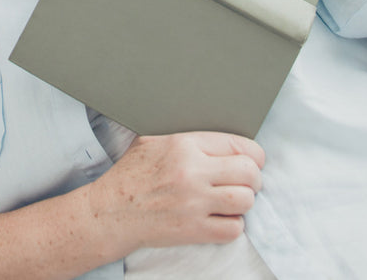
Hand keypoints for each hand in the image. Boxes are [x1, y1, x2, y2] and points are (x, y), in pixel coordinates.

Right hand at [88, 132, 263, 251]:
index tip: (253, 160)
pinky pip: (233, 229)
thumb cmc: (132, 174)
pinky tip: (222, 218)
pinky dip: (233, 225)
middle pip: (249, 172)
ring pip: (246, 200)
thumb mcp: (153, 140)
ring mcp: (194, 203)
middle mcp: (193, 172)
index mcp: (184, 144)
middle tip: (247, 182)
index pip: (238, 144)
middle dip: (254, 178)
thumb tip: (215, 136)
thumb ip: (185, 136)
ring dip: (244, 201)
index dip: (253, 154)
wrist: (112, 211)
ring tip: (234, 200)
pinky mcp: (194, 230)